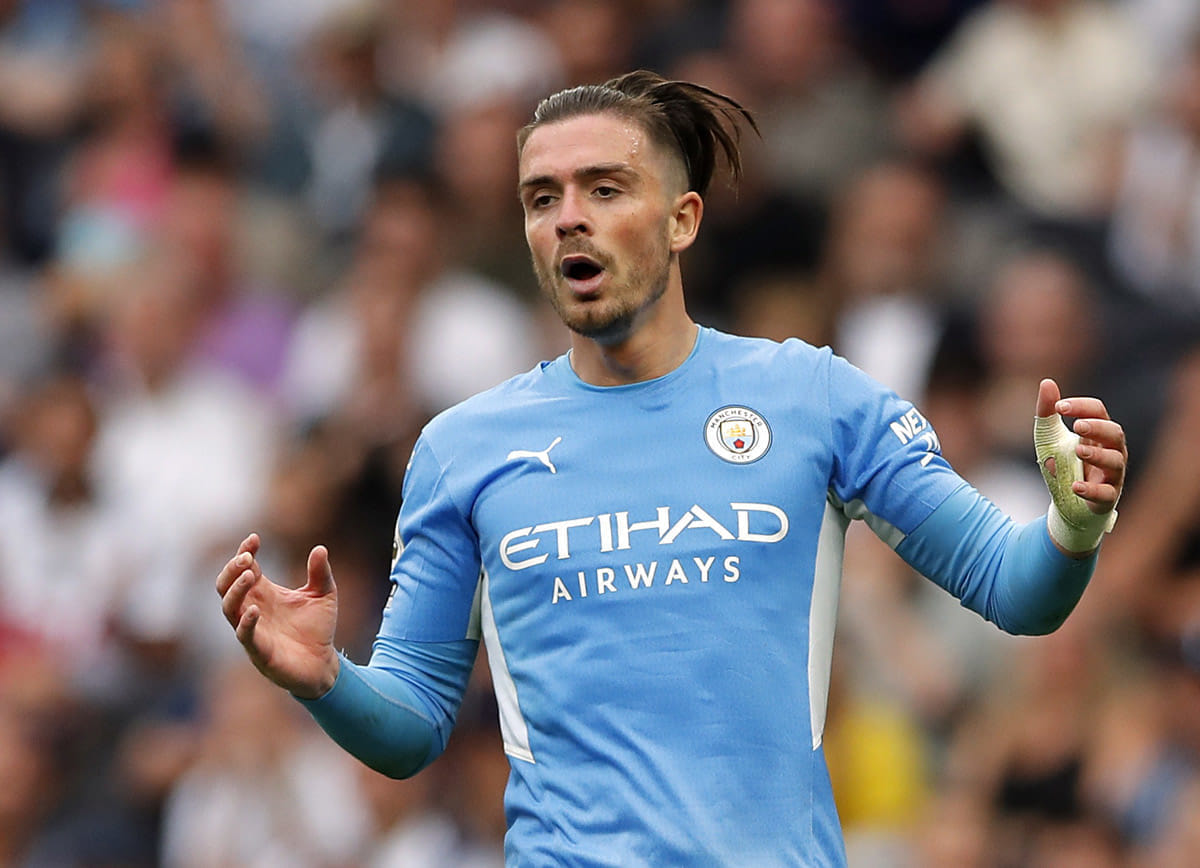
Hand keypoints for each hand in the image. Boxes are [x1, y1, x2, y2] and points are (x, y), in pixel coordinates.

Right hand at [215, 534, 340, 698]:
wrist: (323, 664)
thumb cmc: (318, 629)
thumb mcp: (324, 595)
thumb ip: (320, 573)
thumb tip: (320, 548)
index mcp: (264, 593)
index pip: (244, 568)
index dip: (244, 551)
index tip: (254, 538)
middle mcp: (253, 608)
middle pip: (226, 585)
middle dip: (232, 569)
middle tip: (246, 557)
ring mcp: (253, 630)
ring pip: (229, 608)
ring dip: (235, 590)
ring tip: (248, 575)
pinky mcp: (259, 651)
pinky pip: (244, 636)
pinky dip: (246, 623)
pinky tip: (254, 610)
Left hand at [1034, 379, 1125, 553]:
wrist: (1065, 505)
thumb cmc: (1062, 466)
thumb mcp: (1049, 438)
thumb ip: (1047, 412)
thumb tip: (1047, 382)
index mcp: (1098, 433)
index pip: (1099, 411)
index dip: (1083, 406)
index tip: (1060, 407)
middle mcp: (1111, 451)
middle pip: (1115, 433)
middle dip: (1098, 428)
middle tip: (1078, 426)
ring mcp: (1112, 476)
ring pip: (1116, 462)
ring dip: (1097, 455)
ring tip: (1078, 450)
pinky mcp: (1106, 498)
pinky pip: (1106, 493)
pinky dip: (1091, 490)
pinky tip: (1075, 486)